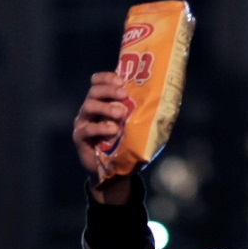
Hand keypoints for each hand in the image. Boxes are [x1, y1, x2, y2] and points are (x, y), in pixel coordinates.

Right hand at [73, 71, 133, 203]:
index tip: (121, 81)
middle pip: (94, 91)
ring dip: (106, 107)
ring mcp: (84, 122)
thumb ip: (144, 113)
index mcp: (103, 101)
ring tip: (121, 114)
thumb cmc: (128, 144)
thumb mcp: (137, 127)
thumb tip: (167, 101)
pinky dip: (101, 128)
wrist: (116, 170)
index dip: (107, 78)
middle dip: (109, 89)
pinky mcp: (80, 137)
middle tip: (124, 94)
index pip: (98, 82)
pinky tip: (113, 130)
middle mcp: (91, 109)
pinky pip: (87, 129)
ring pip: (89, 106)